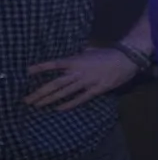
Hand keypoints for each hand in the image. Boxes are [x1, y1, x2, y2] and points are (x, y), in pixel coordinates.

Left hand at [25, 48, 139, 110]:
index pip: (55, 64)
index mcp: (76, 60)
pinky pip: (80, 98)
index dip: (41, 68)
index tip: (27, 72)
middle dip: (40, 92)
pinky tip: (58, 109)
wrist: (127, 59)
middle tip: (27, 99)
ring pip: (64, 92)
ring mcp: (87, 82)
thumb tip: (71, 58)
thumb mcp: (90, 51)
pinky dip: (69, 104)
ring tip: (37, 105)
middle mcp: (79, 72)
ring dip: (50, 99)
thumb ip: (78, 55)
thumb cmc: (108, 53)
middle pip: (55, 83)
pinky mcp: (96, 90)